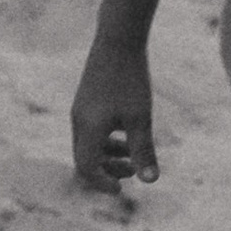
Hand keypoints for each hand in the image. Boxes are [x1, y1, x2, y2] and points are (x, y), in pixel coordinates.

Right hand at [72, 40, 158, 191]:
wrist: (118, 40)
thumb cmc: (131, 79)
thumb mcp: (141, 118)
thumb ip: (143, 150)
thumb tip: (151, 181)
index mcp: (88, 129)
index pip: (87, 168)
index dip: (102, 183)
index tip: (121, 190)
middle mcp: (79, 121)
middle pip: (85, 159)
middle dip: (107, 170)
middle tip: (132, 173)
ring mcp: (80, 110)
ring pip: (89, 144)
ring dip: (110, 155)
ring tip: (135, 155)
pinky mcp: (86, 100)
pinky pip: (92, 130)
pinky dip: (108, 139)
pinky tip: (129, 133)